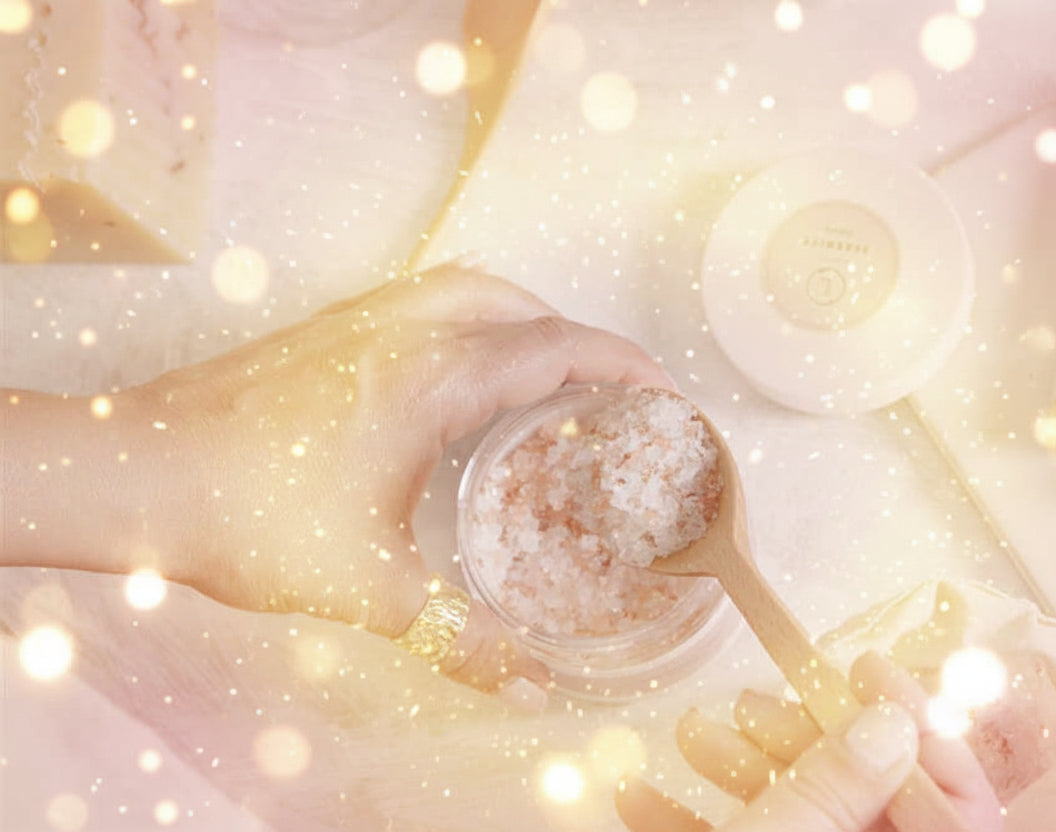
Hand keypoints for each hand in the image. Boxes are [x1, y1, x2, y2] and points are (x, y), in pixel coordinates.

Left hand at [97, 262, 672, 695]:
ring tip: (549, 372)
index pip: (558, 347)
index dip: (625, 363)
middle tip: (613, 393)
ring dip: (529, 316)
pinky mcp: (329, 328)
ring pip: (476, 288)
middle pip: (527, 307)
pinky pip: (429, 296)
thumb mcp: (373, 588)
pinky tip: (463, 368)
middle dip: (586, 341)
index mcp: (437, 380)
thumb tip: (533, 684)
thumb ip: (462, 637)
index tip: (664, 391)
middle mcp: (408, 331)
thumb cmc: (249, 517)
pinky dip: (474, 314)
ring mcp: (364, 320)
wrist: (139, 474)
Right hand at [615, 651, 1001, 830]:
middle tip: (749, 702)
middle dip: (802, 744)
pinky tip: (645, 802)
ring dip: (739, 780)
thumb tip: (890, 719)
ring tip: (688, 737)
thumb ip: (842, 784)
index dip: (917, 723)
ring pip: (803, 829)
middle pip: (869, 806)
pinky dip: (703, 829)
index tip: (863, 668)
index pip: (952, 798)